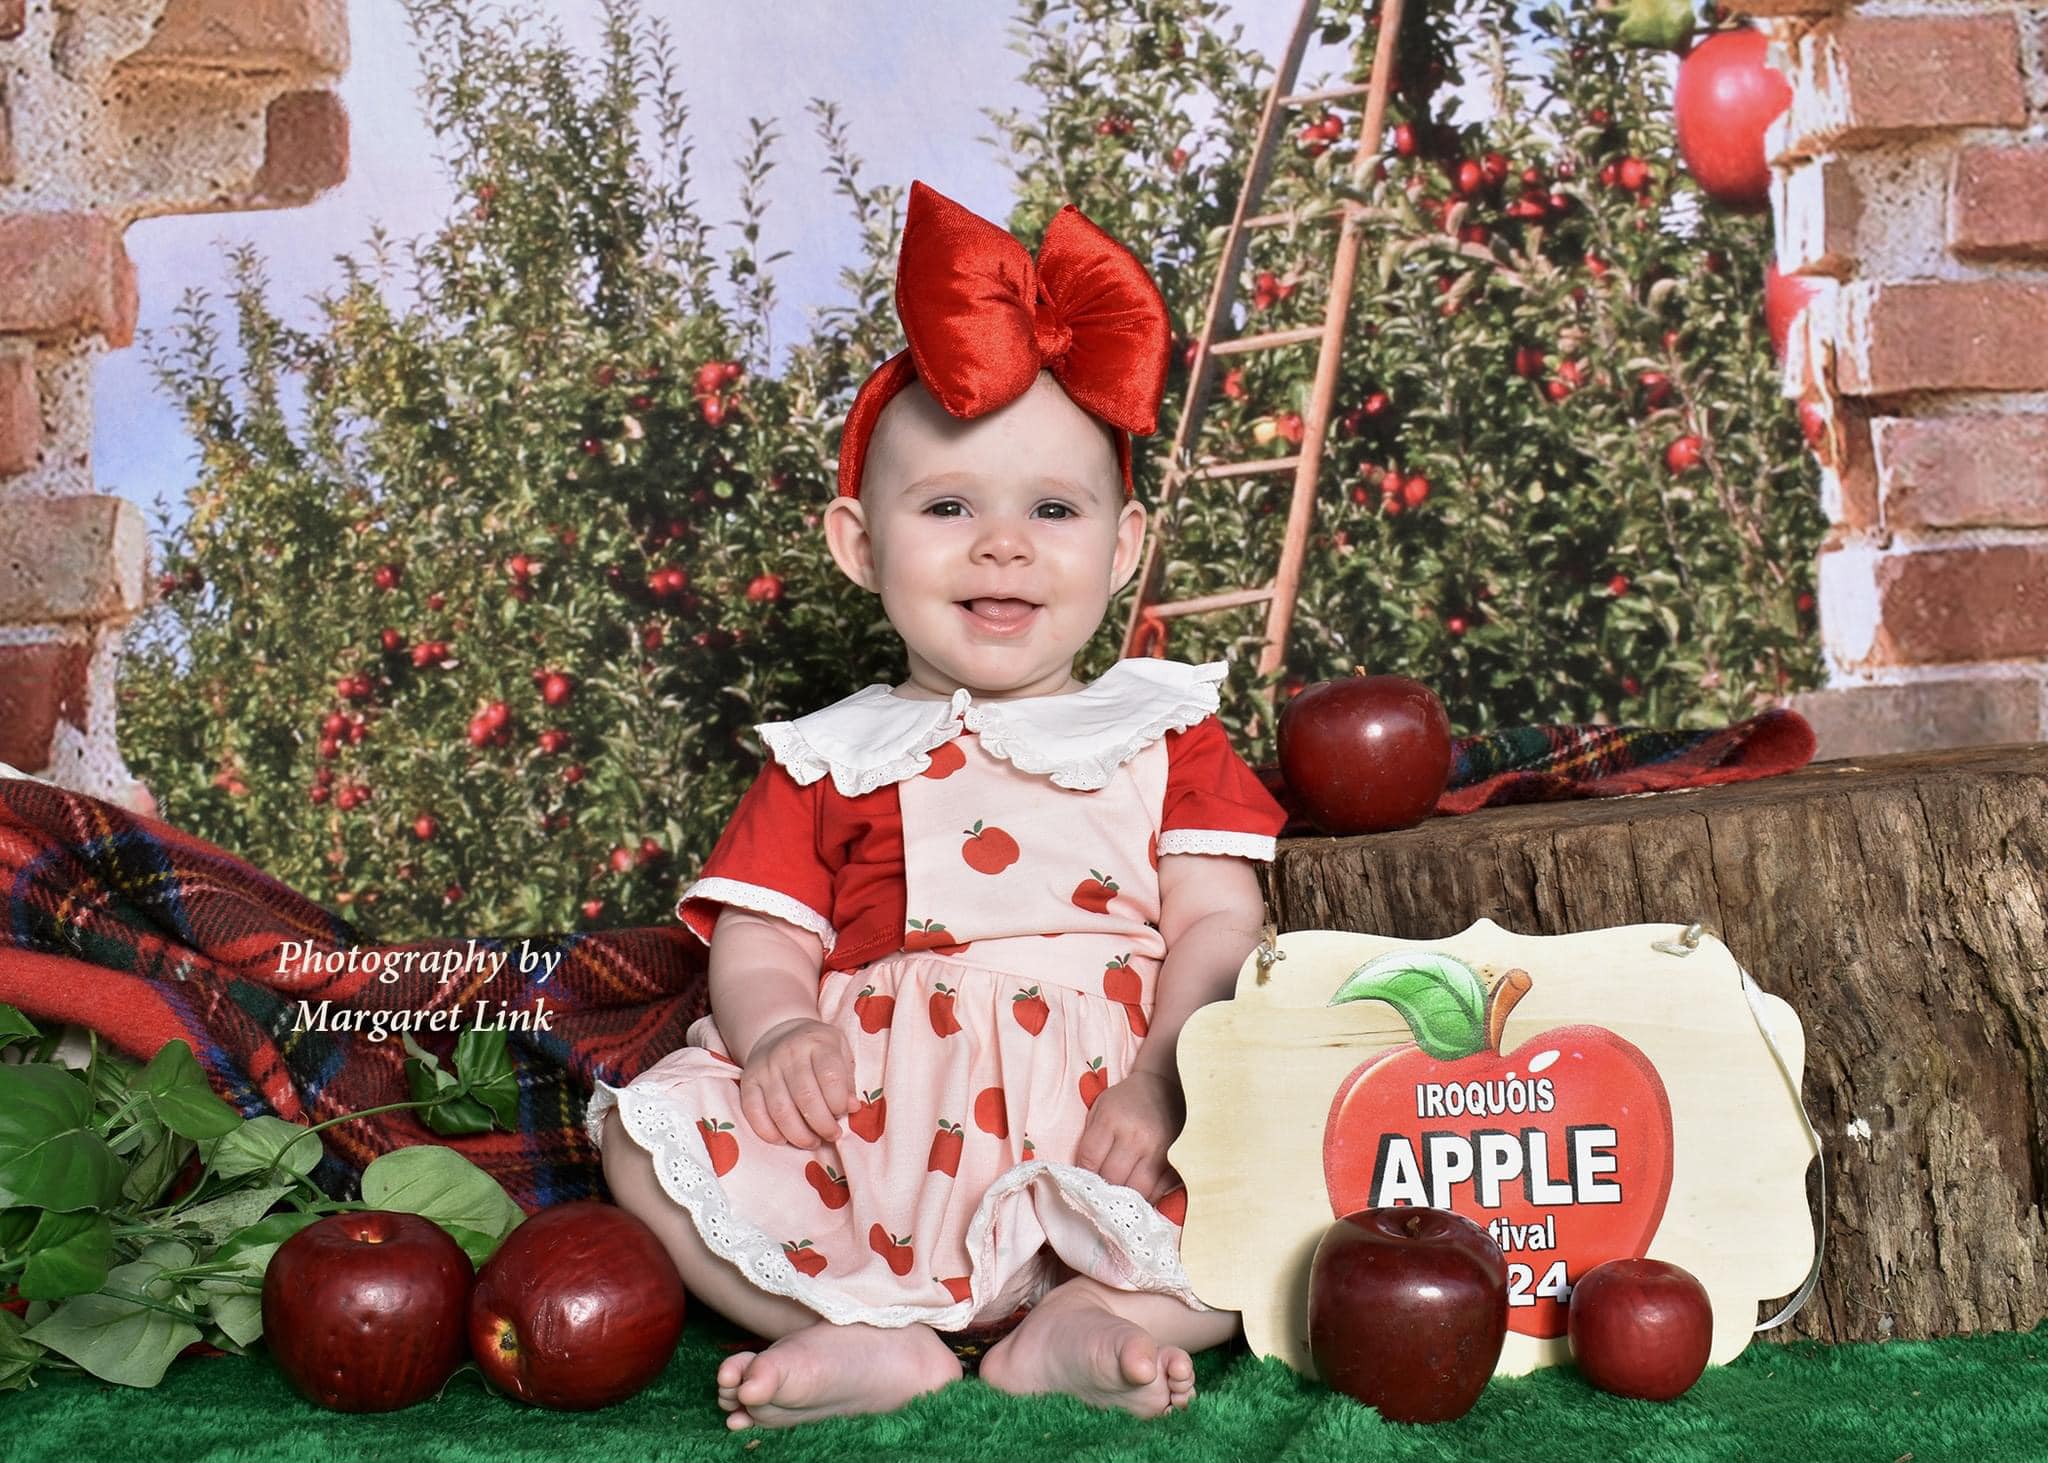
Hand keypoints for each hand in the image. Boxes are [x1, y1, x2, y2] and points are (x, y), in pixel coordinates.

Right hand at [737, 1018, 853, 1147]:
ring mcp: (766, 1068)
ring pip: (781, 1110)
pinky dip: (768, 1132)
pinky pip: (753, 1112)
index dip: (839, 1103)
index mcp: (817, 1043)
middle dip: (822, 1125)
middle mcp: (789, 1053)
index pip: (830, 1077)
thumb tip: (852, 1107)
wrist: (777, 1032)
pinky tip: (783, 1139)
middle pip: (806, 1097)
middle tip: (832, 1135)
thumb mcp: (840, 1051)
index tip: (843, 1113)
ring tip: (812, 1141)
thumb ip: (847, 1079)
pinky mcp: (748, 1082)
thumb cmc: (816, 1048)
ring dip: (799, 1135)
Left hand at [1072, 1070, 1184, 1201]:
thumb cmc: (1126, 1101)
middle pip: (1112, 1178)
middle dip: (1103, 1188)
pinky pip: (1159, 1191)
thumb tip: (1083, 1176)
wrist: (1164, 1087)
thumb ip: (1089, 1140)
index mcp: (1112, 1120)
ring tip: (1120, 1195)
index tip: (1084, 1179)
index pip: (1089, 1160)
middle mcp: (1136, 1137)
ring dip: (1126, 1197)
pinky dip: (1148, 1197)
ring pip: (1136, 1190)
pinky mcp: (1176, 1160)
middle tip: (1102, 1190)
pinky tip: (1140, 1192)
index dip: (1083, 1175)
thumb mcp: (1100, 1109)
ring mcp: (1159, 1150)